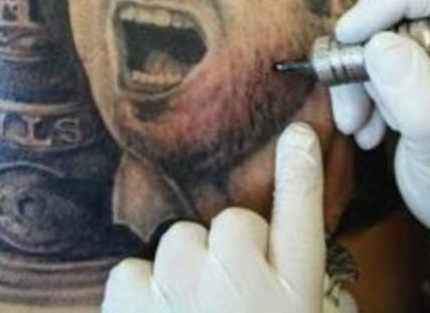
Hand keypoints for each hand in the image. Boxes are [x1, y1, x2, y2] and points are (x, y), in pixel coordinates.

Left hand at [101, 123, 325, 312]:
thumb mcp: (294, 306)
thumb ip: (292, 254)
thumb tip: (288, 174)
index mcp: (288, 294)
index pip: (300, 218)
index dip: (300, 172)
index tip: (298, 134)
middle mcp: (236, 284)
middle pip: (229, 225)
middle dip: (227, 252)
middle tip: (231, 301)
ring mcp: (179, 290)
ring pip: (178, 243)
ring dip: (182, 272)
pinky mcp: (128, 302)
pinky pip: (133, 269)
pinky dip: (140, 293)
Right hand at [330, 0, 429, 280]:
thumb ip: (421, 99)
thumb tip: (379, 44)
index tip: (354, 36)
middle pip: (399, 9)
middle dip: (366, 55)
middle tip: (351, 106)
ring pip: (378, 37)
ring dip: (356, 81)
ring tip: (360, 129)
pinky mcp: (415, 76)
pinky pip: (371, 63)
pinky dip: (359, 94)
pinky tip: (367, 132)